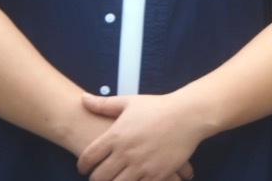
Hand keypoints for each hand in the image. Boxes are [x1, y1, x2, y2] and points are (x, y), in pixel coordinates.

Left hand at [77, 93, 201, 180]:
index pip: (88, 157)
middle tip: (98, 177)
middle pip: (99, 177)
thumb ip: (104, 104)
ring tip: (114, 179)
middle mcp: (125, 153)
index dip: (82, 166)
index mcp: (116, 136)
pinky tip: (133, 180)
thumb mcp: (130, 102)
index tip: (84, 168)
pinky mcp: (157, 174)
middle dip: (95, 179)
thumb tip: (83, 99)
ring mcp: (141, 166)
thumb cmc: (158, 107)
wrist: (188, 116)